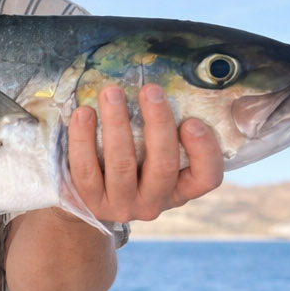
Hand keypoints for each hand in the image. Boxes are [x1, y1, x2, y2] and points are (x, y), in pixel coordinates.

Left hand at [65, 83, 222, 222]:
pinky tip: (83, 113)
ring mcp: (122, 205)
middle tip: (150, 90)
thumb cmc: (132, 164)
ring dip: (117, 124)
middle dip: (158, 123)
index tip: (192, 121)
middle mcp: (154, 202)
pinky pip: (86, 169)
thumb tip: (164, 85)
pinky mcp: (90, 202)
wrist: (88, 198)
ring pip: (122, 165)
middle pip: (163, 166)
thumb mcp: (154, 155)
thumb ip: (165, 130)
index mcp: (179, 189)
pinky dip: (83, 139)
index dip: (204, 151)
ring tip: (111, 92)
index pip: (206, 178)